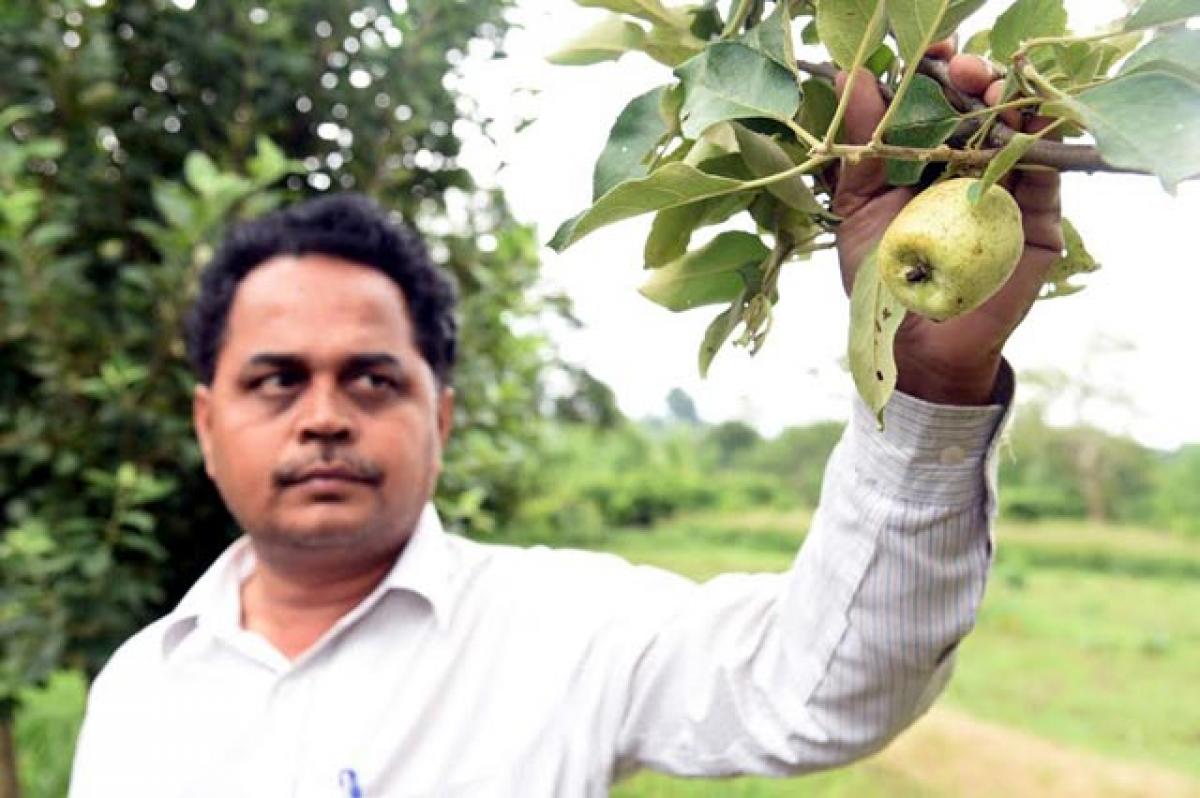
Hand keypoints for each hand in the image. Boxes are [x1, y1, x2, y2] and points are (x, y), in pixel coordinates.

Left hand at [832, 45, 1063, 405]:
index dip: (936, 72)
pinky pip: (1049, 167)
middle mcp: (968, 164)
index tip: (930, 54)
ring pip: (1020, 126)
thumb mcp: (856, 210)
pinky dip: (1042, 138)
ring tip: (993, 90)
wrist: (917, 343)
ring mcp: (1007, 185)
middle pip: (982, 104)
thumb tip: (851, 78)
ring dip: (1011, 99)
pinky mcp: (1038, 213)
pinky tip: (1028, 120)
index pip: (936, 101)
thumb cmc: (881, 278)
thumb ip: (857, 151)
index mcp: (925, 157)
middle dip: (975, 78)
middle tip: (962, 71)